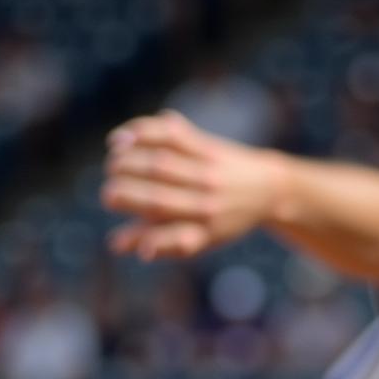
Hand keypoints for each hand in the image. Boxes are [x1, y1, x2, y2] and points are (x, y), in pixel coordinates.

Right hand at [101, 110, 281, 260]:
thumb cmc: (225, 218)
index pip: (166, 235)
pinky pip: (171, 135)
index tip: (118, 234)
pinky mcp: (209, 148)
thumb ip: (158, 239)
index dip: (141, 237)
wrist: (269, 190)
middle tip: (108, 192)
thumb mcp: (200, 236)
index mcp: (203, 230)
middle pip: (156, 198)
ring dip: (127, 163)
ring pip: (160, 165)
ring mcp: (209, 174)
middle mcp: (207, 204)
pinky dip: (142, 132)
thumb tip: (115, 245)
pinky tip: (121, 139)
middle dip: (123, 193)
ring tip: (113, 164)